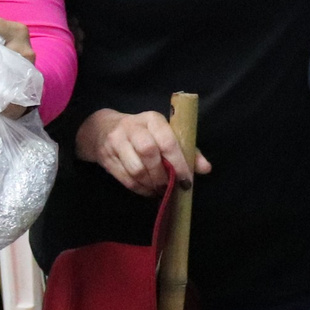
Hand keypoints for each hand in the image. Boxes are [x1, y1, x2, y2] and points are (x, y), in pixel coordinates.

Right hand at [74, 108, 209, 193]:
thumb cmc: (143, 133)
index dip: (178, 163)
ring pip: (136, 169)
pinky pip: (126, 179)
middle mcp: (132, 127)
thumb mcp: (164, 134)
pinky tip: (148, 190)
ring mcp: (116, 142)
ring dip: (151, 184)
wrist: (103, 128)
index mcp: (152, 119)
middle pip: (148, 153)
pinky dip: (140, 189)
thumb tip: (206, 169)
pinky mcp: (105, 157)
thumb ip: (187, 150)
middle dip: (162, 175)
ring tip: (160, 189)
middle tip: (170, 186)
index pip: (167, 141)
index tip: (186, 180)